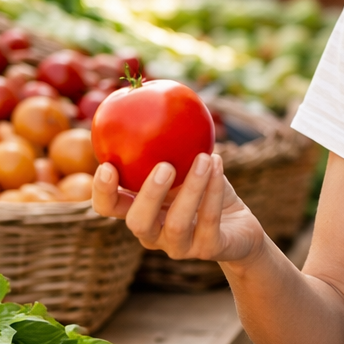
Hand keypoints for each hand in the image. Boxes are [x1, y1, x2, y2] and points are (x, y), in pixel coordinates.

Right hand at [92, 153, 265, 266]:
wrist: (240, 226)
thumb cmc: (205, 190)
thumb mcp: (185, 165)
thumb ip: (166, 144)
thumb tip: (151, 94)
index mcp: (139, 211)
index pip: (108, 208)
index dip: (102, 192)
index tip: (107, 165)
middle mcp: (153, 234)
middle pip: (137, 223)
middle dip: (148, 195)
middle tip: (164, 166)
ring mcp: (180, 246)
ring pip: (176, 224)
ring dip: (192, 188)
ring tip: (204, 157)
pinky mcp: (209, 250)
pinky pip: (209, 221)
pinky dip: (213, 190)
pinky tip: (217, 163)